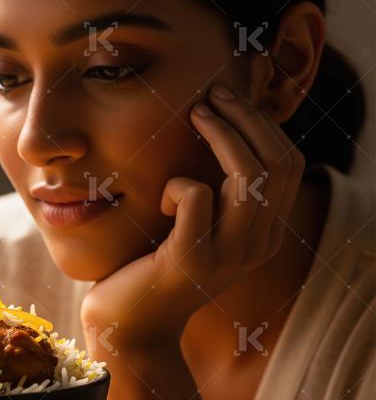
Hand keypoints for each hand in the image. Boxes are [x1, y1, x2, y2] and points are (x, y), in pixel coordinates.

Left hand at [82, 83, 305, 351]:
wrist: (129, 324)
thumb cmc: (153, 263)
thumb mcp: (195, 224)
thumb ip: (215, 192)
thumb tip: (215, 127)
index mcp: (264, 233)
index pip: (289, 165)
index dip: (263, 124)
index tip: (227, 97)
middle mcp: (257, 245)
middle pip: (278, 163)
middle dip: (247, 118)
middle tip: (212, 95)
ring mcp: (228, 256)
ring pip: (249, 177)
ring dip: (223, 135)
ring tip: (196, 114)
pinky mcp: (191, 261)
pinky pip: (196, 197)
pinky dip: (177, 183)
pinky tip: (160, 197)